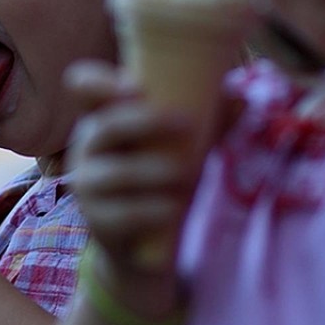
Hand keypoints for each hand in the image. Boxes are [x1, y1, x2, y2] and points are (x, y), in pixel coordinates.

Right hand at [64, 60, 202, 277]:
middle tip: (189, 125)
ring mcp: (87, 185)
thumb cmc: (163, 176)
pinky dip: (152, 209)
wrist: (144, 243)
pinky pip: (122, 214)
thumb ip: (209, 120)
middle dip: (147, 122)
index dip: (98, 81)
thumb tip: (242, 102)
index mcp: (104, 116)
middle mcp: (87, 146)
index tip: (135, 87)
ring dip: (156, 171)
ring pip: (116, 173)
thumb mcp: (185, 144)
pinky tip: (173, 208)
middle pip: (105, 126)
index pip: (82, 86)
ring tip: (190, 174)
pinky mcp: (97, 221)